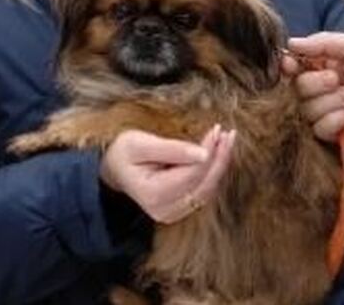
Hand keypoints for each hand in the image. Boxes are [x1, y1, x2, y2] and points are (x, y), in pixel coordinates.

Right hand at [99, 125, 235, 223]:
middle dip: (220, 158)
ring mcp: (173, 213)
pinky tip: (218, 155)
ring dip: (220, 165)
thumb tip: (204, 154)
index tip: (218, 130)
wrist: (114, 170)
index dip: (209, 151)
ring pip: (207, 189)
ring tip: (227, 141)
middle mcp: (165, 209)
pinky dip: (213, 173)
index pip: (192, 173)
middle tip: (229, 134)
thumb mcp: (141, 144)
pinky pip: (204, 192)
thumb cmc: (125, 153)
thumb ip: (173, 149)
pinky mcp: (179, 210)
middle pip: (204, 183)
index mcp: (153, 194)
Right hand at [282, 32, 343, 146]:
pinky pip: (320, 130)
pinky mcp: (339, 133)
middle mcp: (325, 88)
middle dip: (315, 84)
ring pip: (307, 111)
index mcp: (327, 65)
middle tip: (337, 79)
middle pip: (297, 90)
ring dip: (329, 103)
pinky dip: (335, 120)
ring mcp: (331, 111)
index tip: (290, 65)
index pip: (296, 68)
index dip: (289, 68)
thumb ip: (321, 42)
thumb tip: (291, 43)